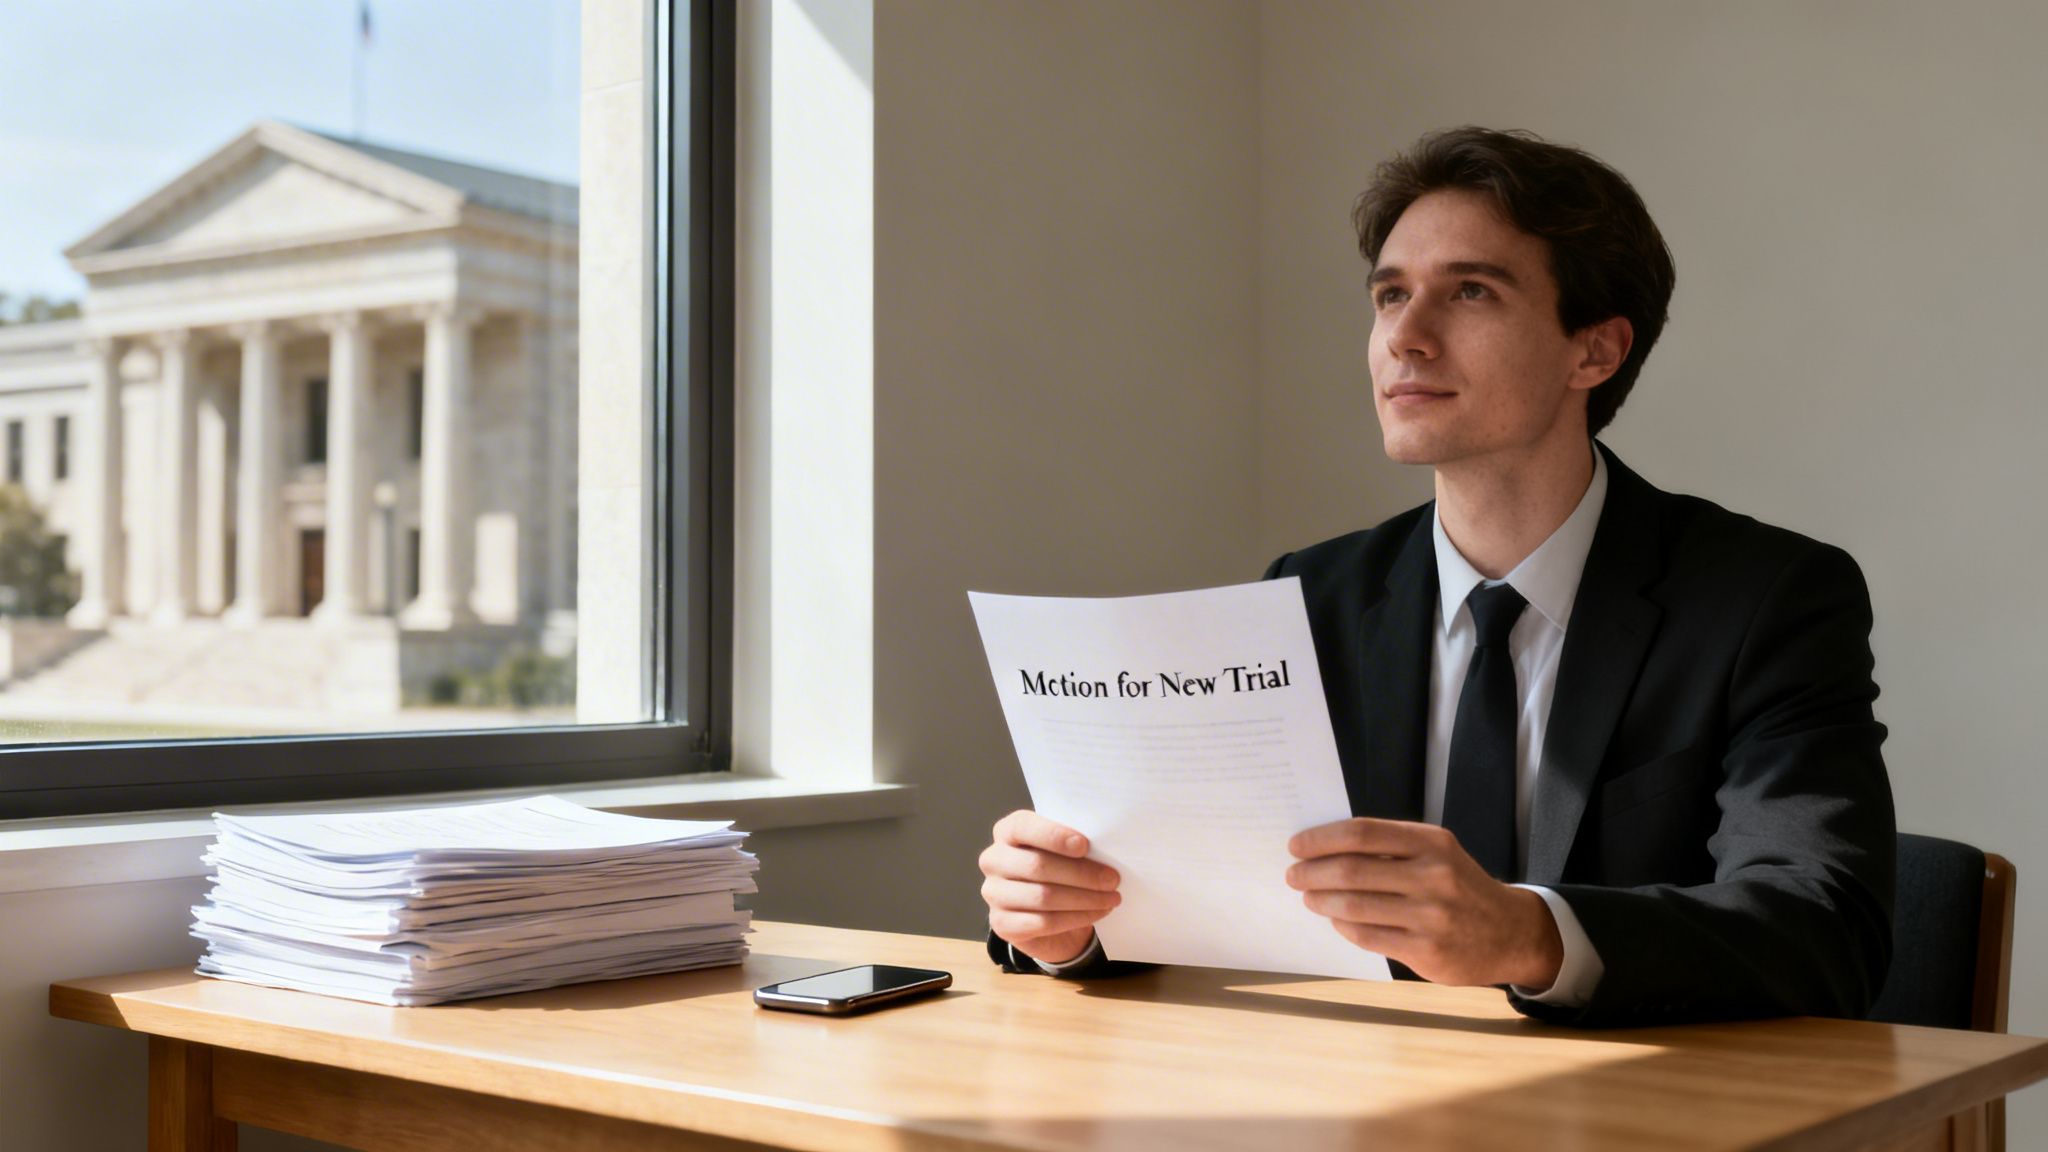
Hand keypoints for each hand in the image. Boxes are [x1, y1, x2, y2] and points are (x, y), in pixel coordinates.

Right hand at [979, 809, 1120, 966]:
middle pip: (1038, 866)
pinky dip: (1076, 918)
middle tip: (1112, 879)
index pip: (1023, 827)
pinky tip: (1098, 912)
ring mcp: (994, 894)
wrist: (1045, 911)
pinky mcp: (1002, 924)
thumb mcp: (1063, 850)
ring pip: (1043, 897)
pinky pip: (1044, 923)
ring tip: (1111, 898)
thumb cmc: (1058, 870)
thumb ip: (1073, 844)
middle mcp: (994, 860)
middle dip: (1081, 874)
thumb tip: (1105, 848)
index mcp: (1007, 832)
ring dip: (1084, 899)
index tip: (1085, 845)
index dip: (1054, 836)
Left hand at [1285, 818, 1562, 988]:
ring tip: (1309, 897)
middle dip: (1312, 872)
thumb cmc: (1460, 886)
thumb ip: (1391, 848)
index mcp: (1431, 842)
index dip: (1322, 839)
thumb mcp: (1437, 853)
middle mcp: (1433, 876)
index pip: (1362, 834)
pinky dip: (1343, 925)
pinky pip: (1367, 936)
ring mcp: (1430, 915)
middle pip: (1351, 870)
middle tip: (1293, 875)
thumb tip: (1325, 848)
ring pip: (1354, 905)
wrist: (1510, 932)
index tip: (1297, 845)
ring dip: (1320, 900)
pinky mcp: (1426, 950)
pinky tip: (1336, 919)